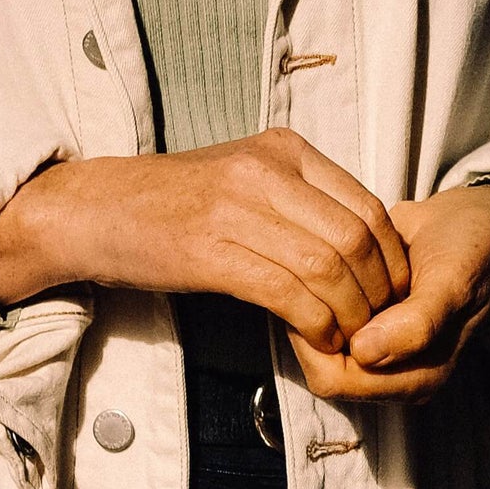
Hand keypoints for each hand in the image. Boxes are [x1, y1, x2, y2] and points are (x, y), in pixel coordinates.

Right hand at [0, 134, 410, 352]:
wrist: (95, 210)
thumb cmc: (176, 202)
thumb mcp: (246, 178)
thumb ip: (302, 200)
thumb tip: (364, 245)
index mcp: (284, 150)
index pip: (367, 207)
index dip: (392, 259)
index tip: (394, 294)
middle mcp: (264, 171)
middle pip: (355, 239)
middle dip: (379, 292)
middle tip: (378, 325)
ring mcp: (234, 209)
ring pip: (325, 267)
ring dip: (348, 313)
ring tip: (349, 337)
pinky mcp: (207, 252)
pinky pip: (284, 291)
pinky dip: (311, 322)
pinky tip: (316, 338)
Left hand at [299, 183, 489, 403]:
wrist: (474, 221)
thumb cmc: (469, 251)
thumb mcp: (452, 283)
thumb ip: (417, 324)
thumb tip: (364, 351)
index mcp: (418, 377)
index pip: (336, 381)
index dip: (319, 341)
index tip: (324, 289)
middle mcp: (394, 375)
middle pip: (320, 371)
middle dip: (316, 326)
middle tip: (326, 275)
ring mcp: (379, 354)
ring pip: (316, 350)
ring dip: (319, 310)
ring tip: (337, 271)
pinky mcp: (366, 331)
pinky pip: (322, 328)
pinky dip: (321, 299)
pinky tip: (336, 272)